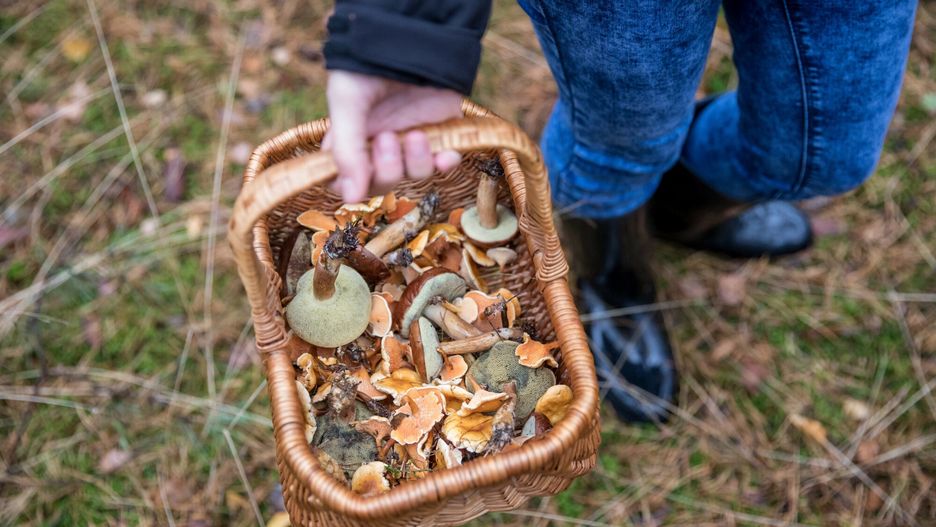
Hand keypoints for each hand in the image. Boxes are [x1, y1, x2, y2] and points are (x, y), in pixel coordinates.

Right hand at [323, 71, 463, 202]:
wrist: (412, 39)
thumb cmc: (369, 67)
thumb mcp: (348, 103)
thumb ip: (347, 151)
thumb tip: (351, 200)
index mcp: (350, 140)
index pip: (344, 181)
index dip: (351, 186)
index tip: (358, 177)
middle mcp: (379, 146)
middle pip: (382, 184)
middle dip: (387, 169)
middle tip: (388, 138)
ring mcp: (410, 143)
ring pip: (414, 176)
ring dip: (416, 160)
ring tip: (416, 134)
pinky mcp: (440, 135)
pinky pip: (444, 164)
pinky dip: (446, 162)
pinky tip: (446, 153)